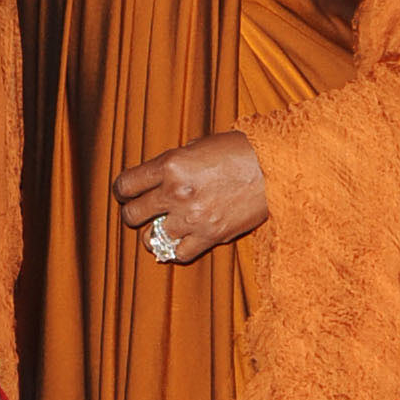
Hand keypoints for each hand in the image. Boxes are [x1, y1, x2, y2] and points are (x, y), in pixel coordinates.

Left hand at [113, 130, 268, 263]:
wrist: (276, 168)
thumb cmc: (241, 151)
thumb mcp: (200, 145)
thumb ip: (175, 161)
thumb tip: (158, 175)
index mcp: (171, 164)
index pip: (126, 185)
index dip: (122, 190)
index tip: (126, 193)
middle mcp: (177, 192)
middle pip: (132, 214)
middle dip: (134, 212)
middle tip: (142, 211)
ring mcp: (193, 218)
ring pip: (151, 238)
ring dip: (154, 233)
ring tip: (162, 227)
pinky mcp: (210, 236)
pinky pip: (178, 254)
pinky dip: (175, 249)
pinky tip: (180, 240)